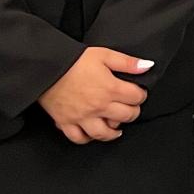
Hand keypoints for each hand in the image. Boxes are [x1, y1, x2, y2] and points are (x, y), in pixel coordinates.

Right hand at [38, 47, 152, 143]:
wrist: (46, 67)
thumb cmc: (75, 60)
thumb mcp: (104, 54)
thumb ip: (127, 62)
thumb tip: (148, 67)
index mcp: (110, 89)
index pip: (136, 98)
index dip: (141, 94)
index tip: (138, 92)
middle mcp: (99, 106)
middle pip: (125, 116)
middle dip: (132, 111)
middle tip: (130, 107)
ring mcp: (82, 117)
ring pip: (104, 133)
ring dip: (113, 131)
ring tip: (116, 126)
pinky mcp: (66, 122)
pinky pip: (79, 138)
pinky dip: (87, 138)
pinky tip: (93, 132)